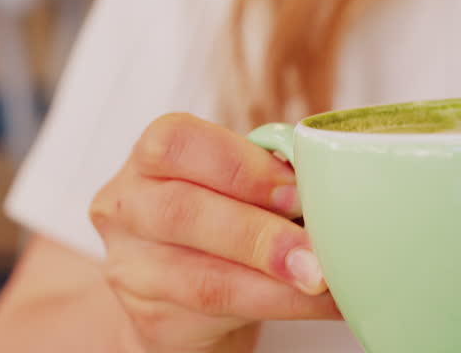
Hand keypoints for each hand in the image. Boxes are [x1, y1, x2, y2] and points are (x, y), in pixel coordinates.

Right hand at [90, 113, 340, 352]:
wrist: (178, 284)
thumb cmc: (218, 210)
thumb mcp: (232, 179)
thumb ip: (266, 171)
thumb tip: (333, 179)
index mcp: (152, 153)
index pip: (176, 142)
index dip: (239, 166)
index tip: (295, 189)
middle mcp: (127, 204)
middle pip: (181, 212)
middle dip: (258, 233)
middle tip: (315, 250)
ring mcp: (131, 266)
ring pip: (200, 277)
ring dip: (274, 282)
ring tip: (323, 282)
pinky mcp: (150, 318)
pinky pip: (217, 315)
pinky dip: (277, 307)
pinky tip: (318, 302)